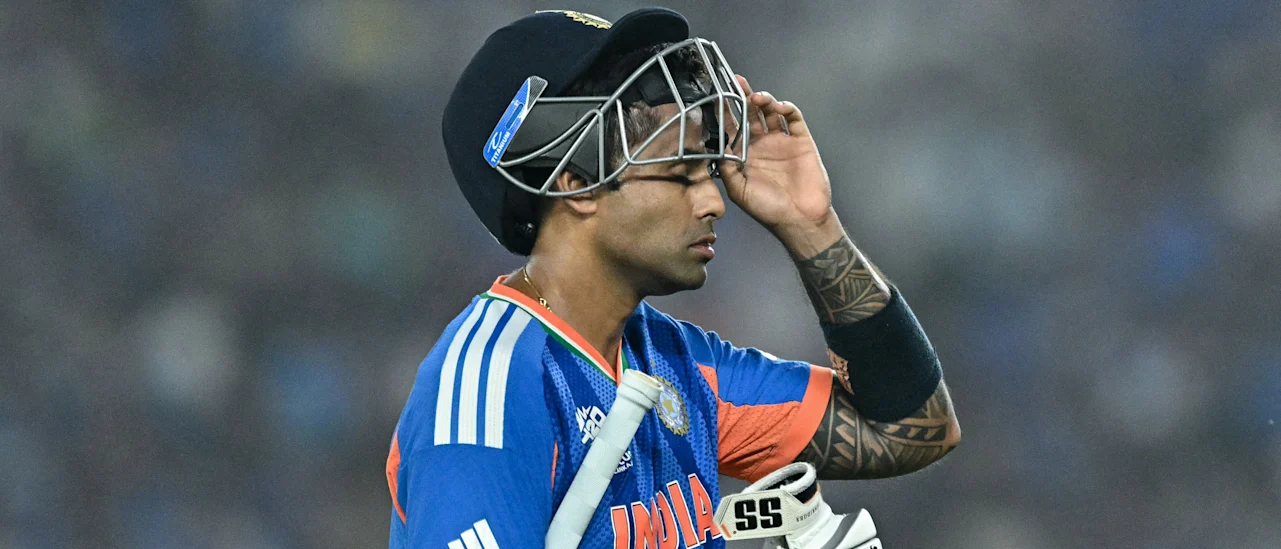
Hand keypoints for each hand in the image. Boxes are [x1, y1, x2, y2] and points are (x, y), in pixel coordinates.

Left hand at [718, 75, 841, 254]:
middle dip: (744, 96)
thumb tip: (716, 147)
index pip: (733, 128)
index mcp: (746, 155)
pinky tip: (778, 107)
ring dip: (764, 100)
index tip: (716, 97)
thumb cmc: (768, 209)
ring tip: (757, 97)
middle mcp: (763, 145)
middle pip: (752, 114)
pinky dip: (787, 109)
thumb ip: (727, 169)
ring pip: (772, 112)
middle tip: (737, 82)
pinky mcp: (802, 141)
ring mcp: (783, 141)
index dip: (725, 112)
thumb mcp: (740, 191)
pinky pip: (794, 119)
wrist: (800, 219)